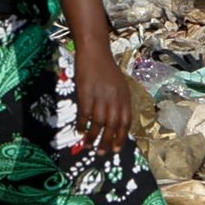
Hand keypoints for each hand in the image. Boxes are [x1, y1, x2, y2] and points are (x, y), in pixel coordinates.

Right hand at [72, 34, 133, 162]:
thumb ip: (119, 102)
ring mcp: (100, 96)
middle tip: (102, 153)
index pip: (125, 122)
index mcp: (124, 97)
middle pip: (112, 126)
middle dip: (107, 142)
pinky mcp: (86, 93)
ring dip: (93, 136)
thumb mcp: (119, 85)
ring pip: (98, 123)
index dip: (121, 137)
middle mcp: (114, 99)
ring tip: (88, 145)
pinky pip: (84, 114)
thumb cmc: (106, 68)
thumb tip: (116, 123)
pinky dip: (81, 124)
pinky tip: (79, 130)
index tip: (116, 149)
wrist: (95, 51)